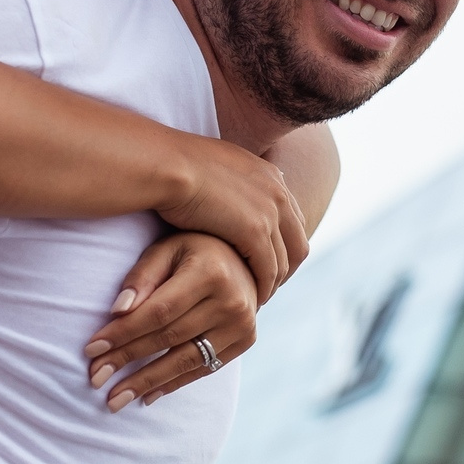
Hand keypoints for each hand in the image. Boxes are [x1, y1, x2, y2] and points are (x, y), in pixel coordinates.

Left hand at [85, 232, 257, 408]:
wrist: (247, 258)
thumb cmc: (195, 250)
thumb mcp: (167, 249)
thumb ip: (142, 276)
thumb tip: (118, 311)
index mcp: (210, 272)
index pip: (158, 311)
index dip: (123, 332)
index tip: (91, 349)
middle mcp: (231, 301)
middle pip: (168, 338)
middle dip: (127, 359)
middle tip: (95, 377)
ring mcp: (241, 325)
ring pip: (185, 360)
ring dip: (146, 382)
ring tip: (115, 399)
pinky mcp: (244, 342)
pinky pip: (203, 369)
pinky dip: (172, 383)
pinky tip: (146, 395)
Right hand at [156, 140, 307, 303]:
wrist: (166, 164)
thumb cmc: (174, 165)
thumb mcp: (213, 166)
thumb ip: (229, 180)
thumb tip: (225, 189)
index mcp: (269, 175)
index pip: (292, 220)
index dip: (283, 246)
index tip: (267, 263)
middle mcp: (277, 192)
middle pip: (297, 243)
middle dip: (285, 269)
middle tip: (267, 287)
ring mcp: (270, 212)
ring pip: (284, 261)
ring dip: (273, 283)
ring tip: (256, 297)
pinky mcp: (255, 231)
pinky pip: (268, 270)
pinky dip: (262, 287)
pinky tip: (249, 298)